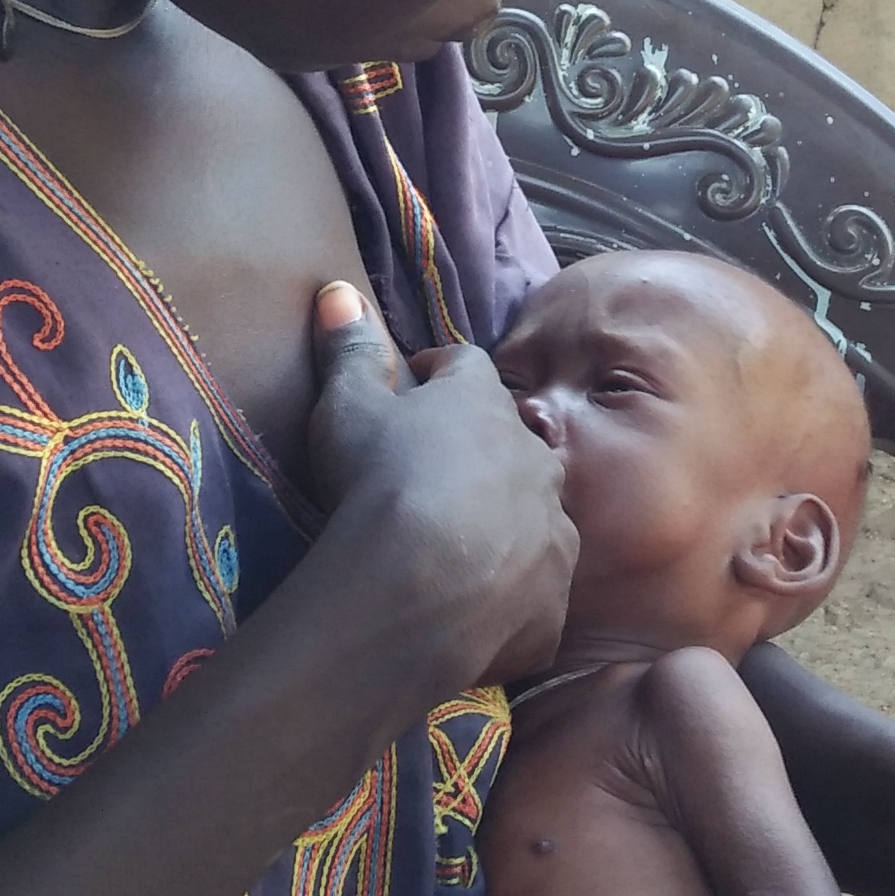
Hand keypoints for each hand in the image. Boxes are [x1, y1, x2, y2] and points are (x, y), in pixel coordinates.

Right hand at [303, 283, 572, 691]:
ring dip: (504, 518)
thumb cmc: (379, 480)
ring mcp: (552, 528)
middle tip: (431, 474)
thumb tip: (340, 290)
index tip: (412, 384)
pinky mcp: (553, 597)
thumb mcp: (347, 406)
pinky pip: (535, 585)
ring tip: (456, 544)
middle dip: (478, 450)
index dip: (438, 372)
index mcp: (484, 402)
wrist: (414, 589)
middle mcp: (533, 456)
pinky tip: (474, 604)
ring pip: (534, 511)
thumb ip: (349, 350)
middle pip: (510, 440)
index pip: (467, 365)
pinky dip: (510, 588)